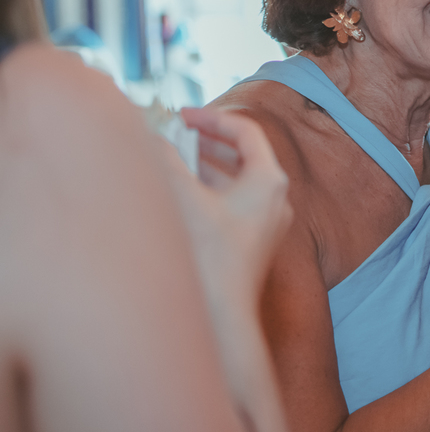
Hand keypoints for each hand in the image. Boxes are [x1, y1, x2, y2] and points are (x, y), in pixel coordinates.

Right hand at [167, 108, 291, 308]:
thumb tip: (150, 135)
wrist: (223, 317)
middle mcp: (276, 199)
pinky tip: (181, 192)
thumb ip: (167, 161)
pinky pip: (234, 202)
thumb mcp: (184, 199)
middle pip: (243, 154)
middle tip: (174, 132)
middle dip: (206, 141)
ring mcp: (268, 222)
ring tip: (171, 157)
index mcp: (269, 181)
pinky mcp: (254, 241)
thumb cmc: (209, 258)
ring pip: (237, 179)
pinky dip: (209, 189)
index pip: (246, 131)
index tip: (182, 114)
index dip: (212, 117)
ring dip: (204, 165)